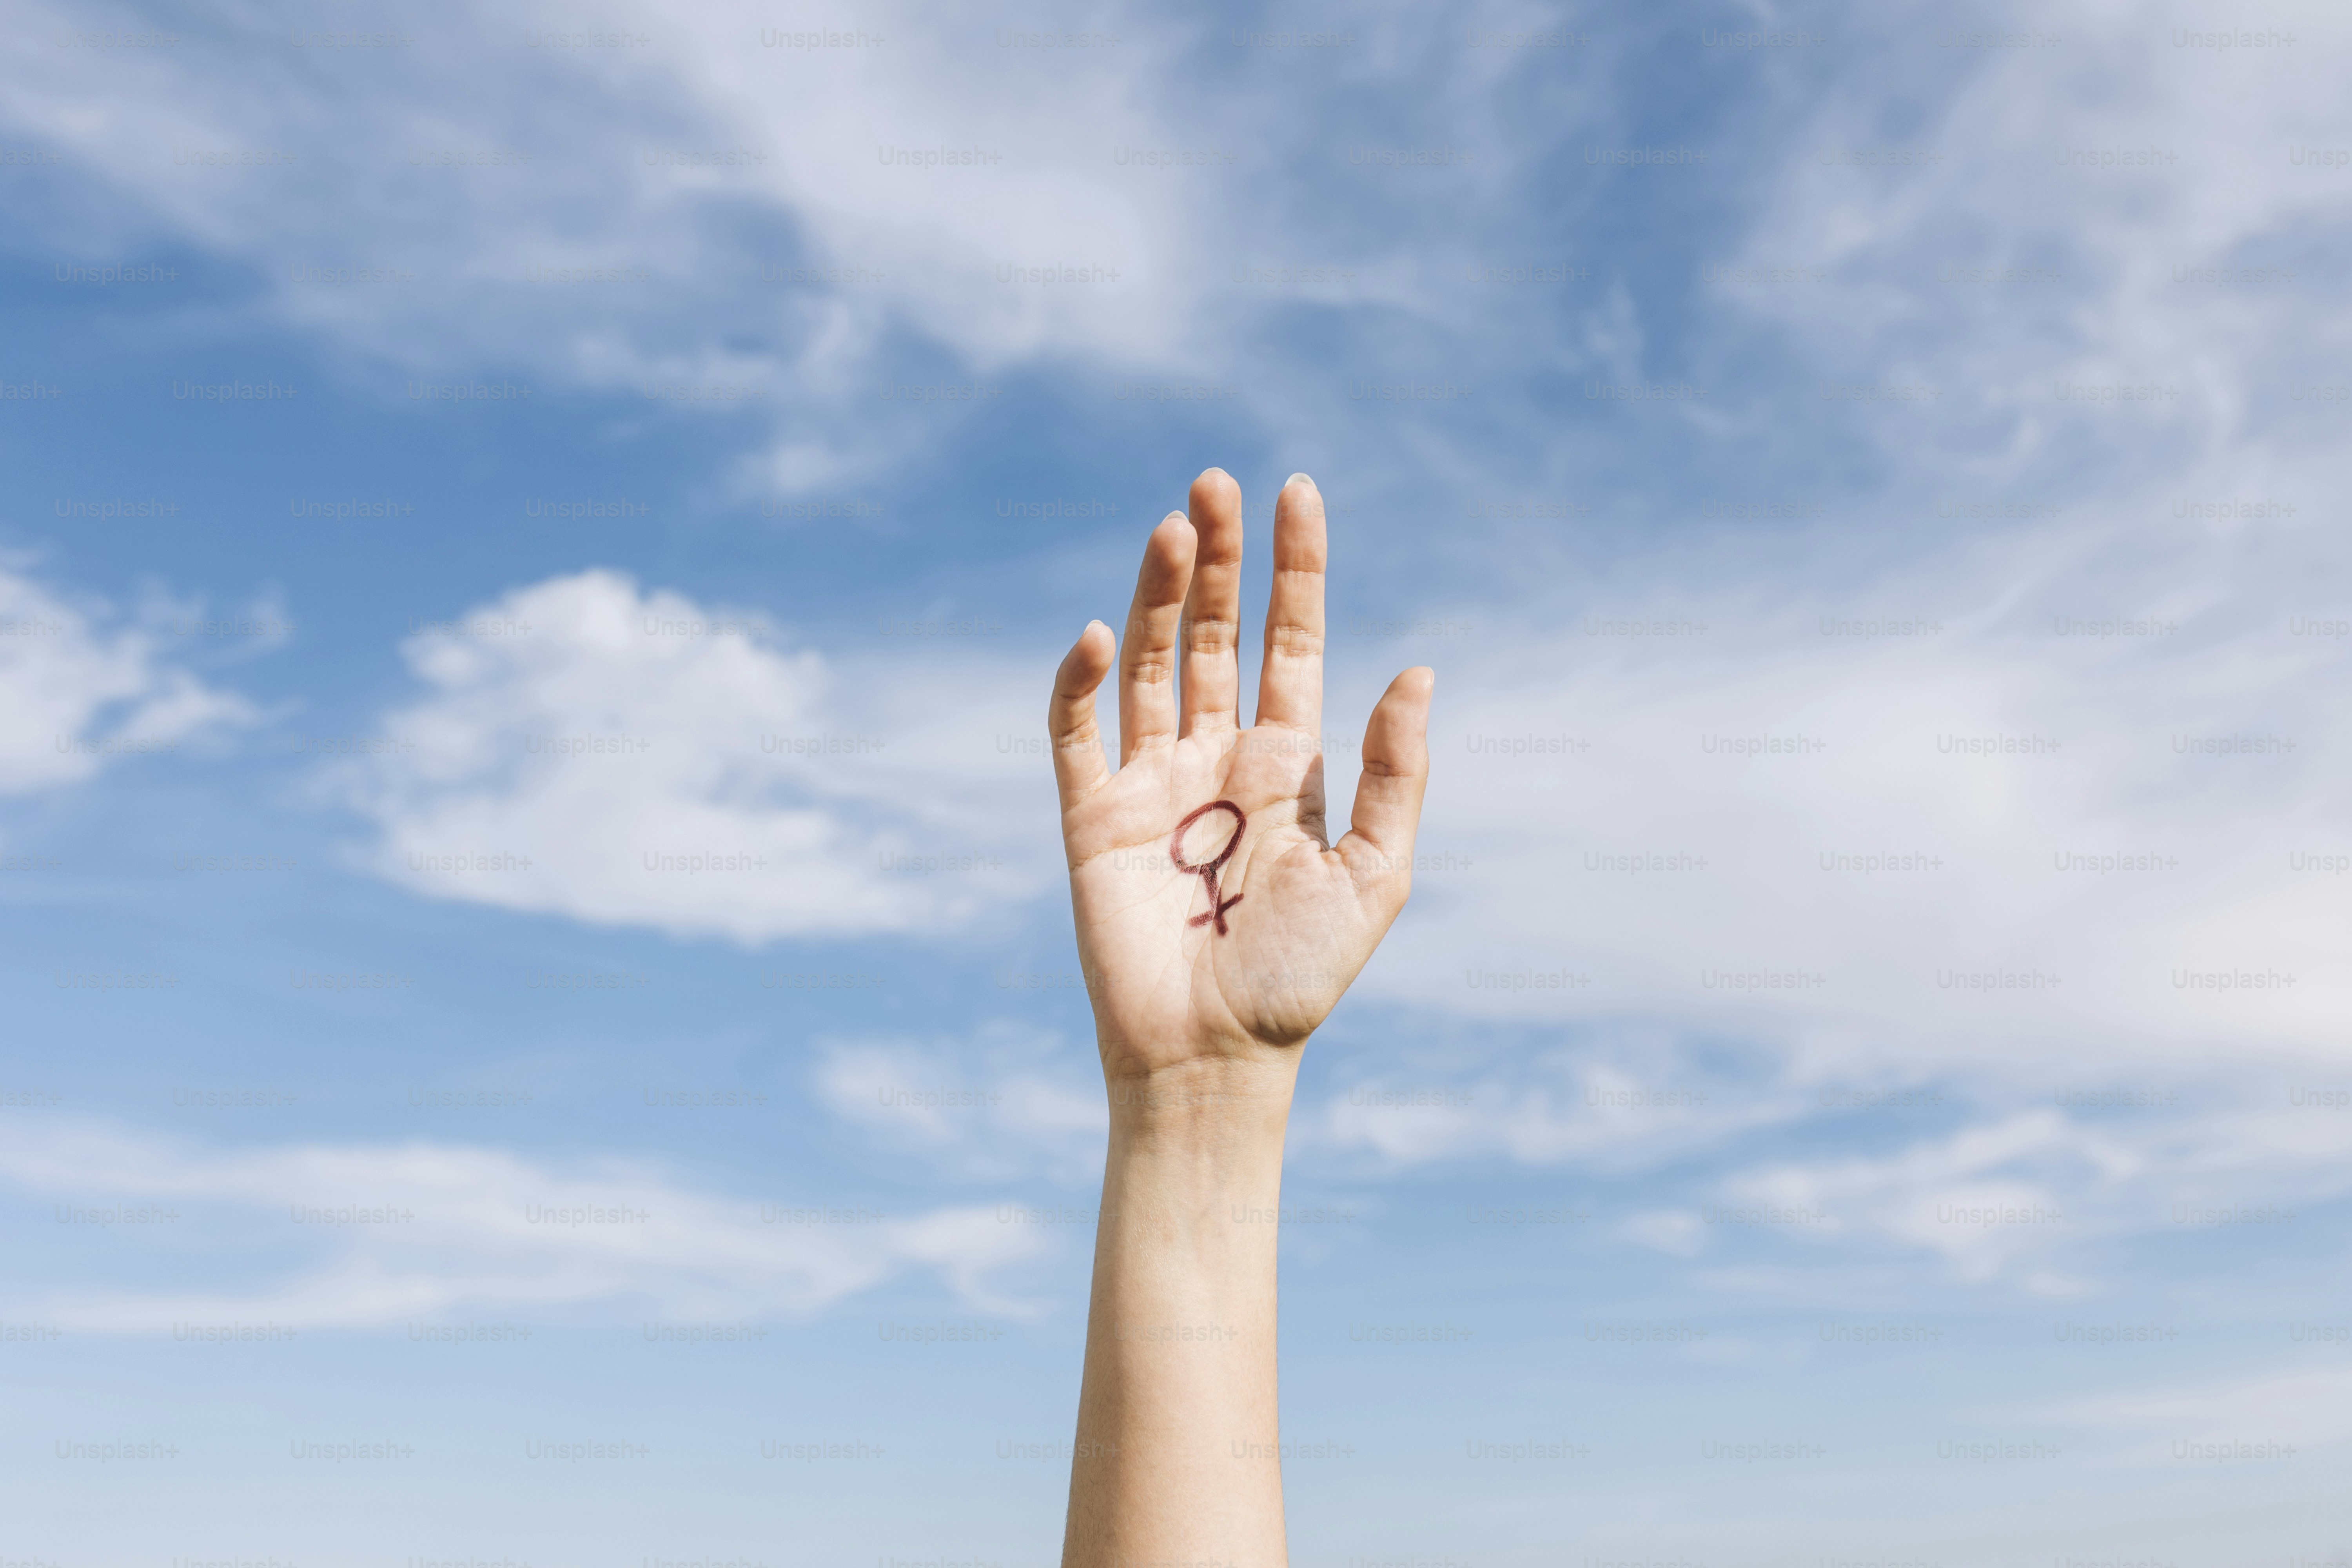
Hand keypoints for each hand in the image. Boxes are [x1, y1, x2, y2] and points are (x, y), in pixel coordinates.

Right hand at [1046, 469, 1433, 1093]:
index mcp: (1288, 764)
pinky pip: (1078, 733)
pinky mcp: (1091, 818)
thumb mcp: (1375, 873)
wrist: (1214, 1058)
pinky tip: (1102, 635)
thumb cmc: (1300, 979)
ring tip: (1175, 527)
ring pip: (1153, 663)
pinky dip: (1082, 681)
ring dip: (1160, 595)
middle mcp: (1218, 757)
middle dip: (1219, 559)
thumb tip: (1419, 670)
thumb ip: (1394, 773)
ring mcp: (1151, 783)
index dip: (1296, 569)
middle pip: (1217, 633)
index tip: (1297, 492)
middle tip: (1215, 483)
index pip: (1290, 640)